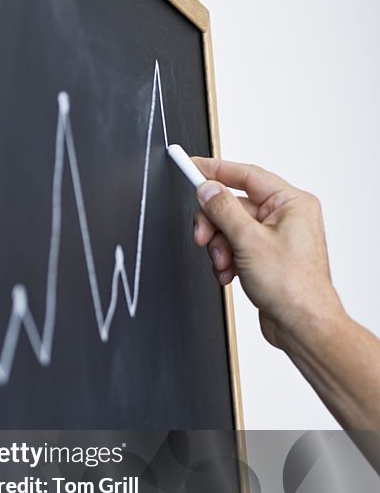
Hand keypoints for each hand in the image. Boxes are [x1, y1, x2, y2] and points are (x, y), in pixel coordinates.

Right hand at [191, 157, 342, 348]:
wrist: (302, 325)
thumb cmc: (293, 287)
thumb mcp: (249, 241)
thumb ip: (224, 210)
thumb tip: (208, 189)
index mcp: (291, 203)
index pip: (246, 175)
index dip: (216, 171)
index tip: (192, 167)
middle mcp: (285, 217)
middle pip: (233, 205)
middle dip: (215, 224)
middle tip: (203, 237)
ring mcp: (276, 237)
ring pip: (231, 228)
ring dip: (220, 247)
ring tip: (225, 264)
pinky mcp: (266, 256)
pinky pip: (236, 246)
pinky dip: (227, 259)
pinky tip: (229, 273)